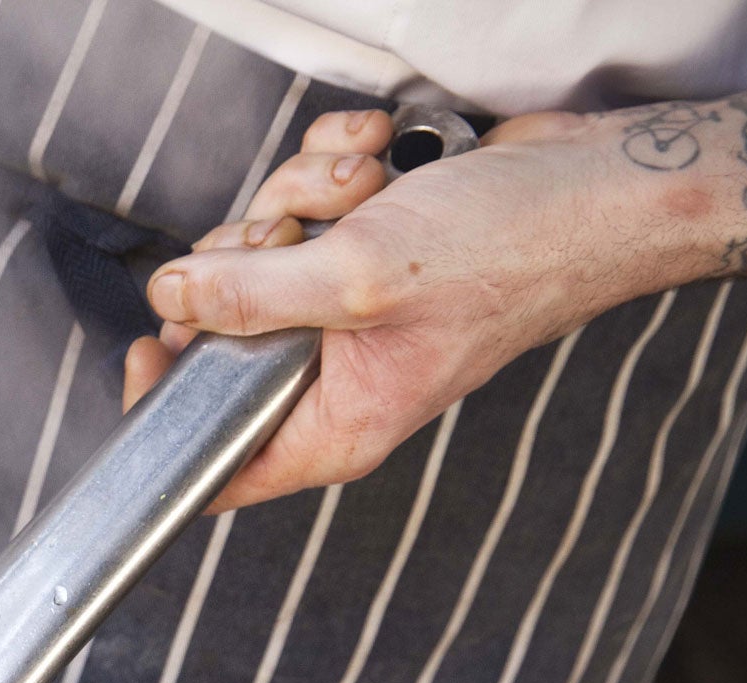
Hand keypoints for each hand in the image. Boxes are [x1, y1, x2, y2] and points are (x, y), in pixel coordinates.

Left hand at [123, 103, 741, 511]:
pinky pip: (300, 201)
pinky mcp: (358, 250)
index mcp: (334, 426)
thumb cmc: (507, 251)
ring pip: (255, 251)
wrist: (595, 185)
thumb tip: (168, 299)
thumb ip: (251, 297)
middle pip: (217, 332)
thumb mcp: (359, 278)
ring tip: (365, 189)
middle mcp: (333, 378)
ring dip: (299, 195)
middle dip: (247, 259)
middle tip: (296, 237)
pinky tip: (382, 158)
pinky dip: (332, 164)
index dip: (165, 407)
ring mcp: (344, 312)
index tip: (150, 344)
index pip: (215, 461)